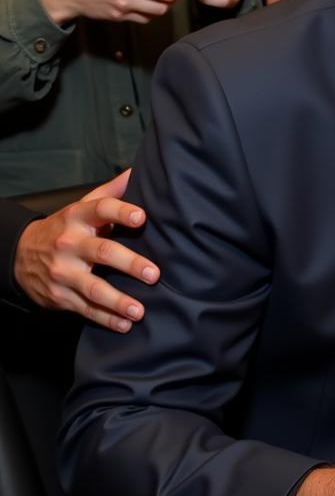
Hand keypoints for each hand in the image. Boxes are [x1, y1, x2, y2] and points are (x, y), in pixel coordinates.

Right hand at [13, 170, 157, 331]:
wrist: (20, 254)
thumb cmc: (66, 227)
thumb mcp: (82, 206)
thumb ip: (111, 191)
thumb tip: (140, 171)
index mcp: (78, 217)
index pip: (101, 209)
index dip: (121, 211)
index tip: (141, 217)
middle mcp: (69, 244)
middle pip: (102, 252)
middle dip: (130, 263)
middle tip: (153, 273)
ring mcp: (63, 272)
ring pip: (93, 287)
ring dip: (118, 301)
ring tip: (140, 310)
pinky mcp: (60, 296)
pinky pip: (85, 309)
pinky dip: (106, 319)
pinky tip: (125, 324)